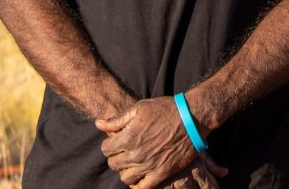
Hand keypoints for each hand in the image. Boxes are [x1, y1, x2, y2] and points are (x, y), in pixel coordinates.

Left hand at [97, 98, 227, 187]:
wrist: (190, 119)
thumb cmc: (164, 110)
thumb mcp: (139, 108)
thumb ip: (117, 120)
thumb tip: (98, 123)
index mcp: (129, 137)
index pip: (106, 150)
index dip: (108, 144)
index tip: (114, 141)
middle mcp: (137, 154)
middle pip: (114, 164)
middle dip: (115, 157)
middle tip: (123, 151)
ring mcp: (149, 166)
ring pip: (126, 178)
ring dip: (125, 171)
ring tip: (131, 162)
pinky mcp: (161, 174)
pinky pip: (142, 188)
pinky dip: (137, 185)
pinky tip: (139, 176)